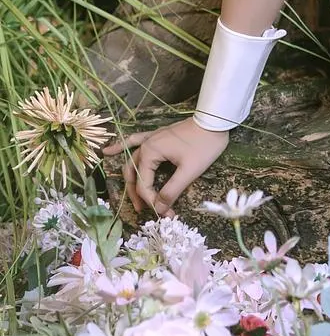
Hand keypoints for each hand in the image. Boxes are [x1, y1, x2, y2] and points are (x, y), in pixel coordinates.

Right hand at [102, 118, 229, 217]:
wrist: (215, 122)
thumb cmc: (204, 146)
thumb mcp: (189, 171)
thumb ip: (172, 190)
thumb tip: (161, 208)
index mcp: (150, 153)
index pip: (143, 183)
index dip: (151, 201)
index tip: (165, 213)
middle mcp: (146, 145)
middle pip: (133, 174)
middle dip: (138, 194)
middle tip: (144, 210)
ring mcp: (150, 139)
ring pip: (132, 161)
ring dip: (130, 178)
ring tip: (132, 196)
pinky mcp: (157, 136)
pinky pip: (135, 141)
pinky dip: (122, 146)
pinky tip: (108, 151)